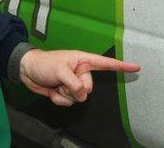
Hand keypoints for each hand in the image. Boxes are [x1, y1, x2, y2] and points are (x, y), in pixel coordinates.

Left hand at [19, 49, 140, 106]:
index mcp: (83, 61)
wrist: (27, 70)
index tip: (136, 67)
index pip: (105, 64)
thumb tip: (82, 94)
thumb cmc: (43, 63)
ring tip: (56, 84)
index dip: (121, 66)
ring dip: (65, 94)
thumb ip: (74, 83)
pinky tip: (52, 90)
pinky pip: (69, 102)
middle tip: (62, 81)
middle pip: (89, 88)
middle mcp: (80, 72)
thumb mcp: (59, 70)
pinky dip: (60, 99)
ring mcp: (73, 83)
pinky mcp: (66, 91)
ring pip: (79, 97)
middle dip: (75, 88)